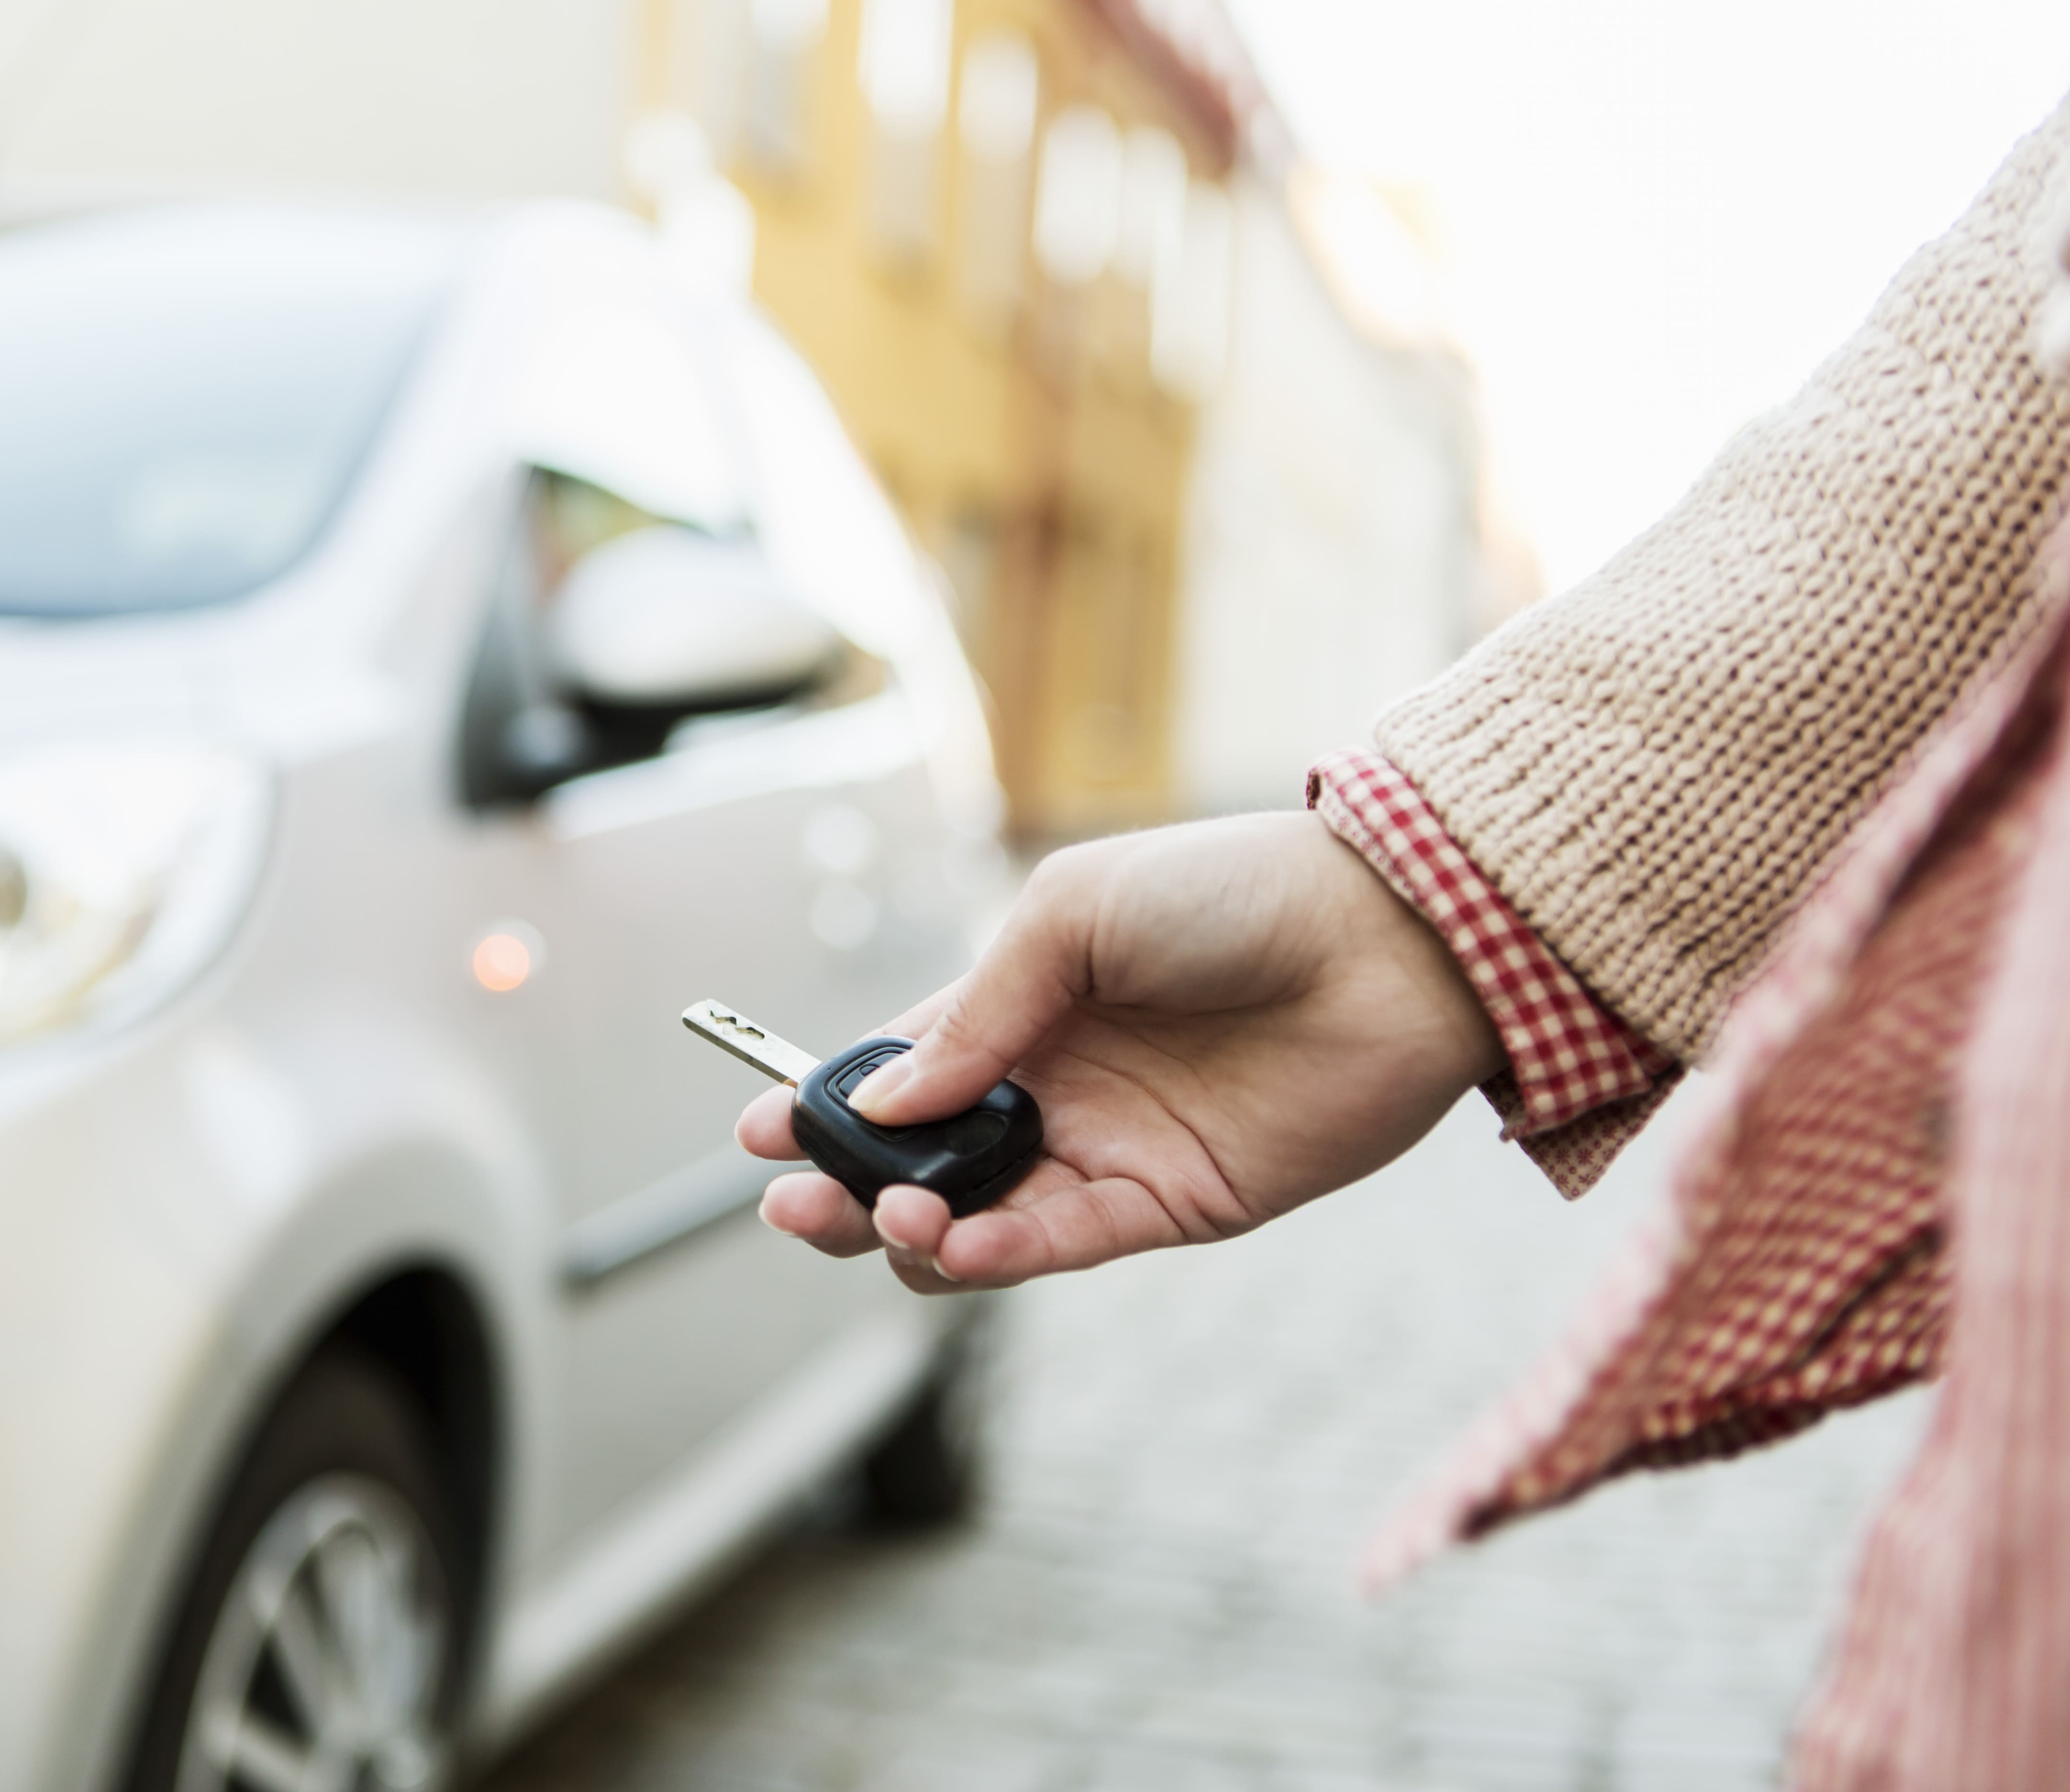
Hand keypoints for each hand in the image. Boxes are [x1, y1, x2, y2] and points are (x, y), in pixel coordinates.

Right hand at [743, 812, 1503, 1293]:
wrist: (1387, 940)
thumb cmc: (1234, 893)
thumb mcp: (1075, 911)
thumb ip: (975, 1011)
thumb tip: (881, 1106)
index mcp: (1018, 1006)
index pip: (897, 1074)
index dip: (824, 1111)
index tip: (761, 1137)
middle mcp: (1051, 1086)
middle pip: (918, 1166)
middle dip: (844, 1192)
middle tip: (796, 1203)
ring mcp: (1106, 1149)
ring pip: (978, 1222)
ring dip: (916, 1233)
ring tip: (899, 1215)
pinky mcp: (1170, 1203)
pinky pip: (1063, 1243)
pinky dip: (1000, 1255)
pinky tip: (959, 1245)